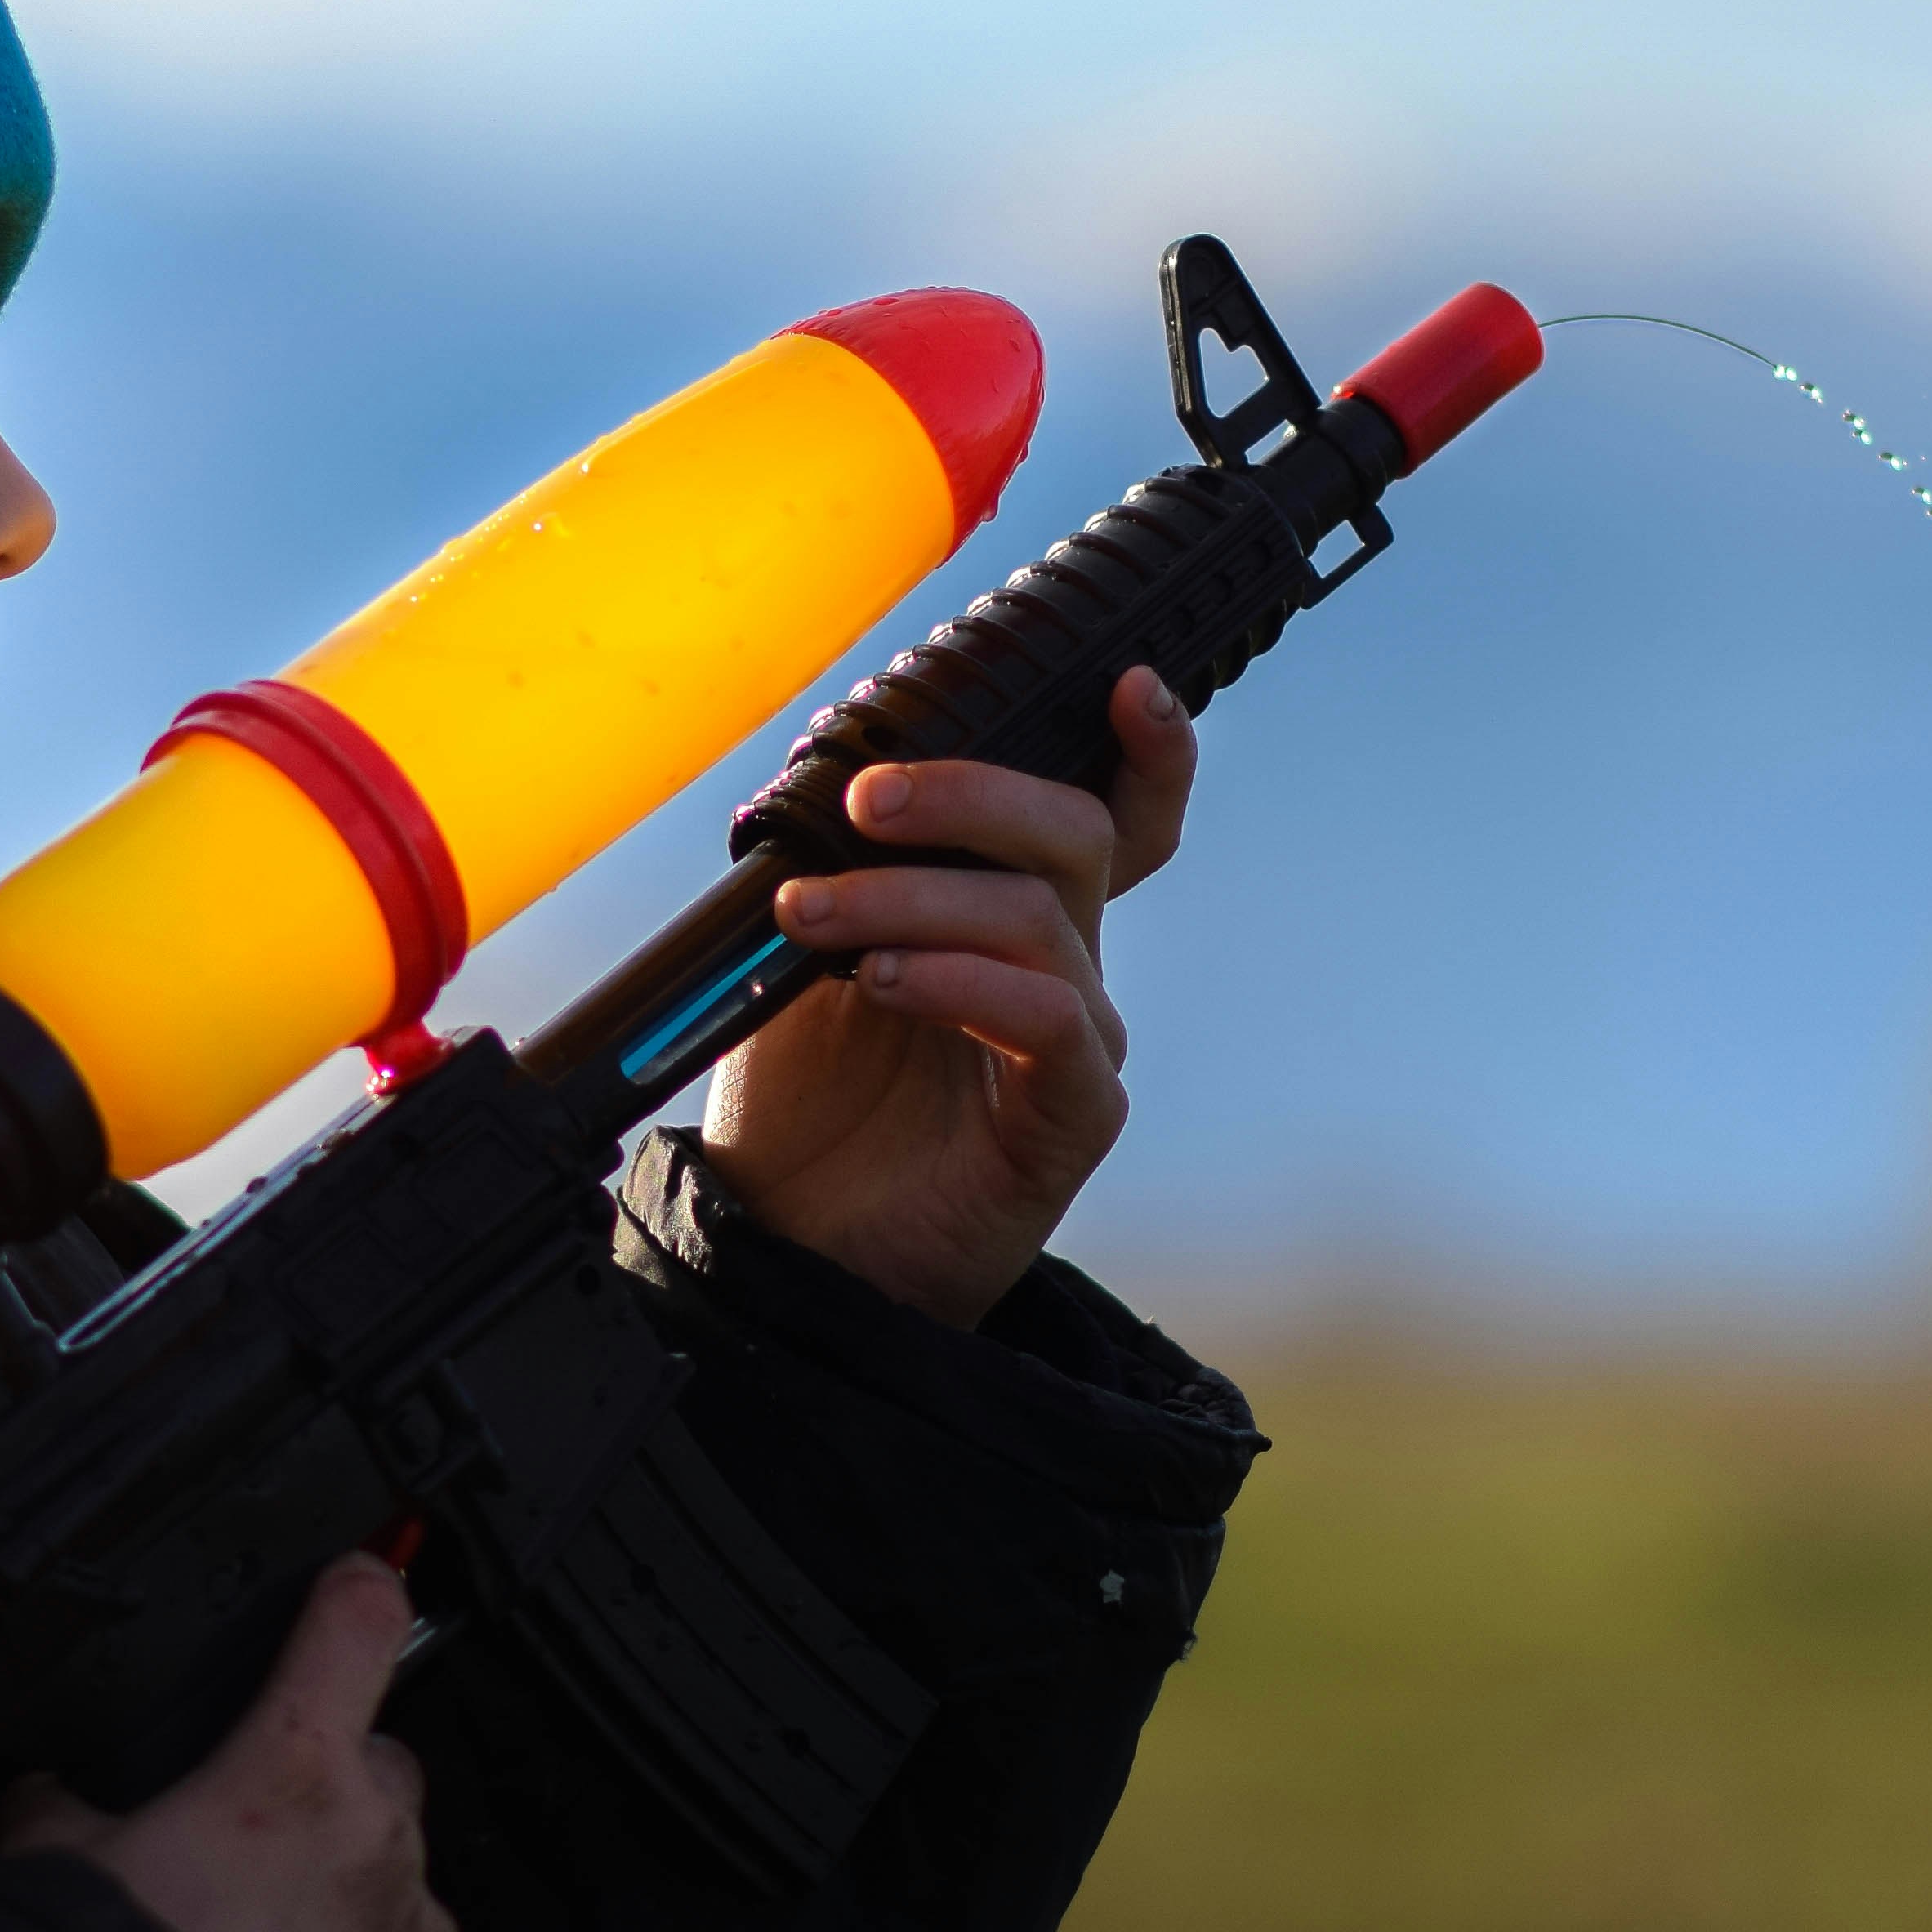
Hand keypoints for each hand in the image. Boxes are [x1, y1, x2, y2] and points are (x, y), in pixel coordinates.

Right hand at [0, 1553, 462, 1931]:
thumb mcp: (54, 1868)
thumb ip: (60, 1811)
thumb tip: (45, 1796)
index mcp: (292, 1772)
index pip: (356, 1627)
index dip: (358, 1591)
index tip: (364, 1578)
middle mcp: (375, 1843)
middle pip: (381, 1767)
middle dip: (329, 1790)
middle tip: (248, 1846)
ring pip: (400, 1879)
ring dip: (347, 1897)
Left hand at [700, 667, 1199, 1327]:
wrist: (786, 1249)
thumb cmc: (801, 1102)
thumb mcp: (807, 956)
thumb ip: (843, 869)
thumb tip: (824, 771)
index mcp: (1013, 917)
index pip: (1111, 819)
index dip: (1145, 750)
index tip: (1127, 682)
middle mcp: (1063, 969)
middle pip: (1076, 836)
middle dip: (968, 796)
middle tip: (863, 802)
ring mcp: (1077, 1043)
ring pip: (1040, 920)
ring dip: (913, 898)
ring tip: (811, 918)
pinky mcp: (1071, 1121)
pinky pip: (1049, 1022)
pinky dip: (963, 983)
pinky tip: (885, 981)